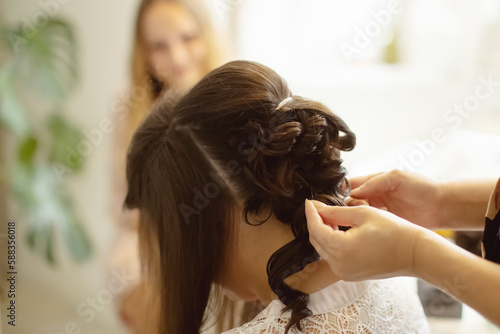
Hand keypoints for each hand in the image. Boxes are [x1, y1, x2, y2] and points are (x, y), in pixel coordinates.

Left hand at [305, 200, 426, 280]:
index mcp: (341, 249)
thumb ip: (336, 211)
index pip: (315, 228)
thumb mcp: (362, 214)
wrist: (415, 253)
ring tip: (328, 215)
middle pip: (316, 240)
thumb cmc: (393, 231)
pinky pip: (333, 257)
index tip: (309, 201)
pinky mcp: (350, 274)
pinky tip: (337, 229)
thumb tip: (317, 207)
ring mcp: (344, 272)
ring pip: (323, 249)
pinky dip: (331, 243)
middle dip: (315, 222)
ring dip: (322, 232)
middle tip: (318, 206)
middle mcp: (339, 265)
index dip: (311, 213)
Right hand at [348, 170, 443, 229]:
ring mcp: (379, 212)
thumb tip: (353, 192)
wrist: (441, 206)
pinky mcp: (385, 225)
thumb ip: (375, 182)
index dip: (340, 190)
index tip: (333, 198)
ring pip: (357, 214)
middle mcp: (374, 197)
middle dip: (344, 205)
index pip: (351, 185)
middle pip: (350, 201)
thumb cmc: (422, 187)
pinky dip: (362, 228)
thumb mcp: (397, 177)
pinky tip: (357, 231)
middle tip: (343, 211)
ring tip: (349, 221)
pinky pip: (369, 226)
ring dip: (351, 217)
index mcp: (374, 182)